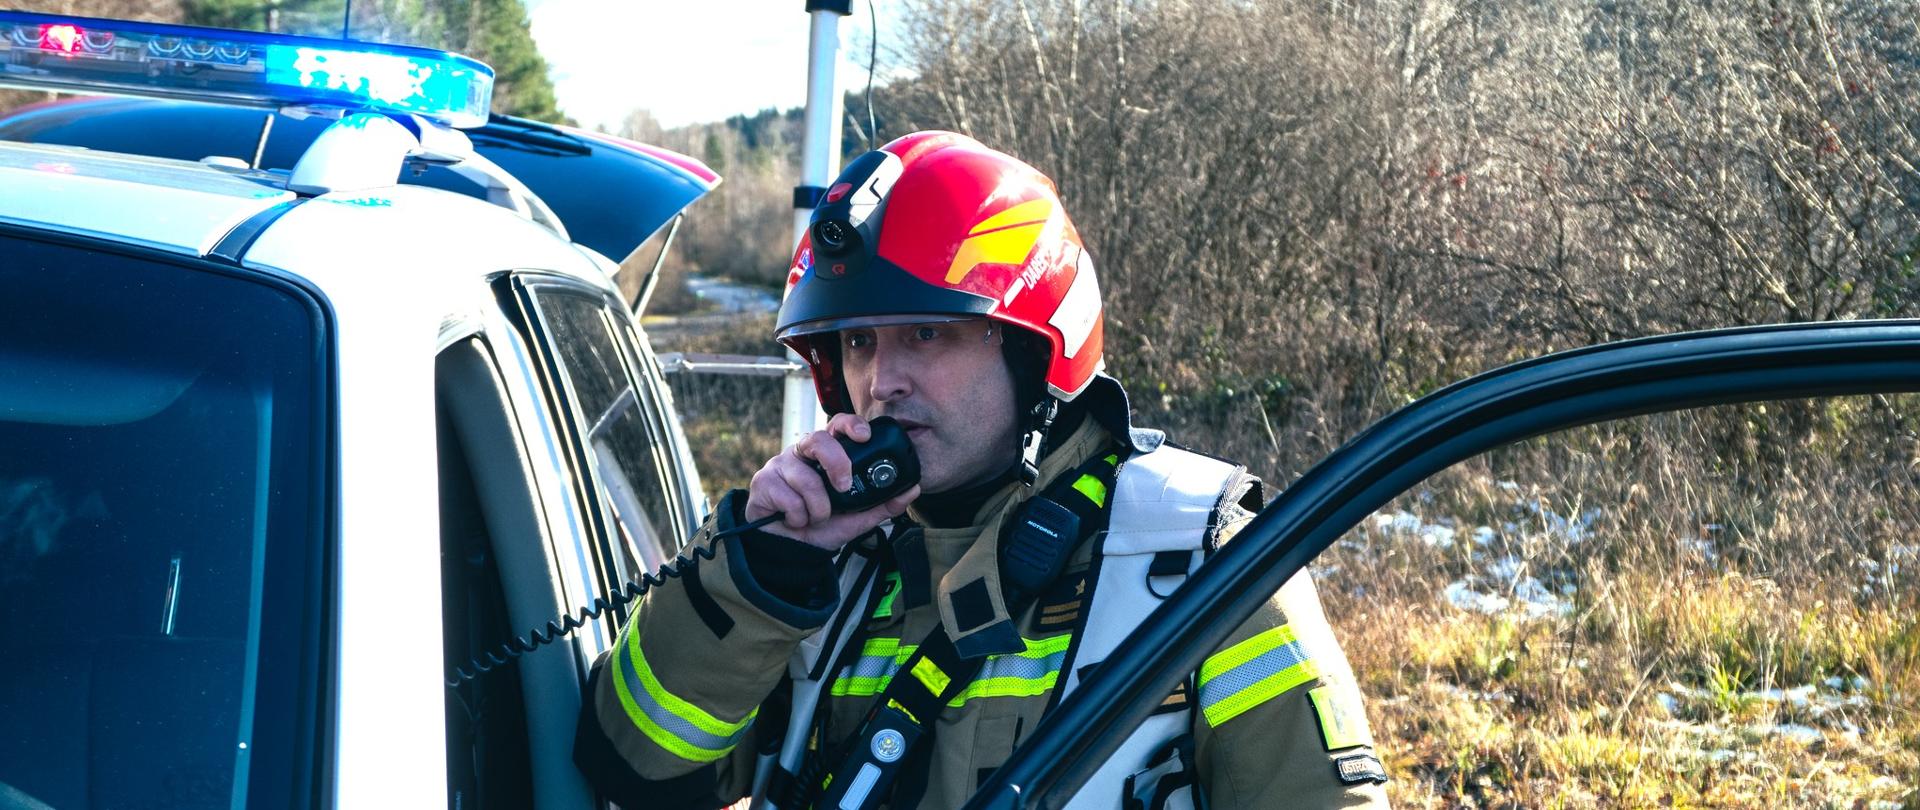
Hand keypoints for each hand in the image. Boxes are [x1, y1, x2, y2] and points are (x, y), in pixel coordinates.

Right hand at [745, 413, 919, 550]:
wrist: (792, 552)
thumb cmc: (821, 527)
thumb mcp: (858, 517)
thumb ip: (884, 503)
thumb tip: (913, 489)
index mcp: (826, 455)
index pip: (837, 426)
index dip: (850, 424)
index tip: (865, 436)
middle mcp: (803, 454)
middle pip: (817, 439)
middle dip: (835, 463)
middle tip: (843, 487)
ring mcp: (781, 466)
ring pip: (804, 475)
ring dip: (817, 507)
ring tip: (815, 518)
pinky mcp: (764, 483)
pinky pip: (788, 496)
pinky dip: (798, 516)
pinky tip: (795, 520)